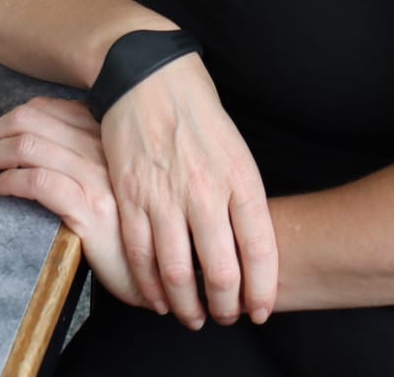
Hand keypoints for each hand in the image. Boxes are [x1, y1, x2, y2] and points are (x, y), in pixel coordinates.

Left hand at [0, 97, 139, 306]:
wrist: (163, 273)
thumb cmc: (129, 229)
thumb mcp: (108, 182)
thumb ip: (81, 158)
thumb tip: (31, 145)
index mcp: (107, 137)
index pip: (50, 109)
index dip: (10, 117)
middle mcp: (104, 149)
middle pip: (33, 121)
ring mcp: (99, 177)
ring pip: (30, 145)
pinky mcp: (92, 208)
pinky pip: (38, 180)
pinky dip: (8, 179)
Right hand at [99, 54, 277, 327]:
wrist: (148, 76)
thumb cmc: (198, 113)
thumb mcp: (236, 149)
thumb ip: (242, 197)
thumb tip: (248, 246)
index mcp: (240, 178)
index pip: (260, 249)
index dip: (263, 289)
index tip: (261, 310)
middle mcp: (205, 191)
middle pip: (221, 270)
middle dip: (226, 306)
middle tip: (226, 317)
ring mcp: (165, 195)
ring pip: (177, 271)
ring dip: (187, 305)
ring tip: (193, 317)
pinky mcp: (130, 195)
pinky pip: (139, 253)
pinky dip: (148, 285)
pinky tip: (157, 298)